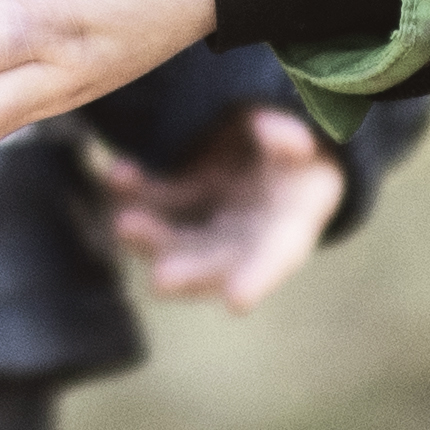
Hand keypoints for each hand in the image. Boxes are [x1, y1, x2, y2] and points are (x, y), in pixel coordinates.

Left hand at [97, 99, 343, 308]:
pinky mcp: (180, 201)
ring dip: (147, 237)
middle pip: (214, 264)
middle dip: (188, 273)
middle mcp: (243, 240)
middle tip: (162, 280)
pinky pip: (153, 203)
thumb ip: (292, 139)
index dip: (258, 279)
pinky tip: (119, 174)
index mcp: (287, 231)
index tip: (237, 301)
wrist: (276, 150)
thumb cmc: (302, 157)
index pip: (276, 258)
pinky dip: (133, 193)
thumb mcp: (310, 146)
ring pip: (174, 242)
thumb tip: (267, 128)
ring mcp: (207, 225)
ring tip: (125, 223)